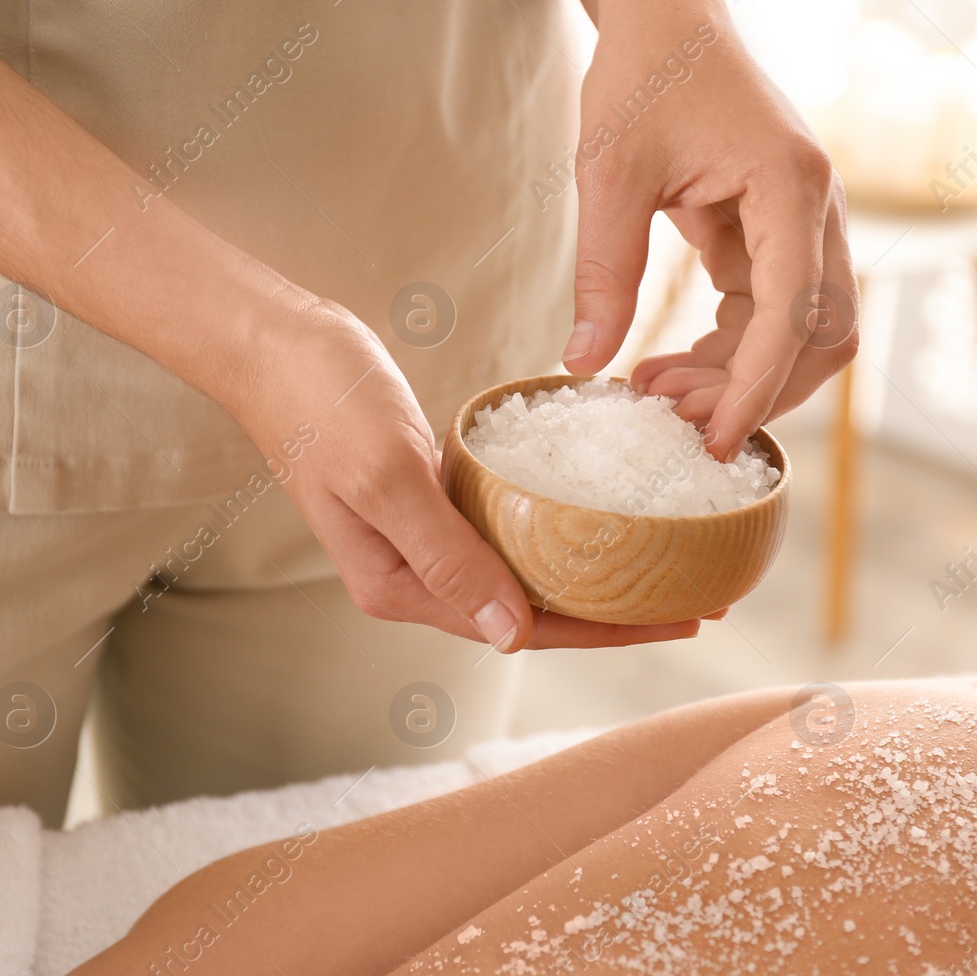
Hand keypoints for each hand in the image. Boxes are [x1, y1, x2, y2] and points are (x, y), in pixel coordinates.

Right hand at [227, 301, 702, 651]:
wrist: (275, 343)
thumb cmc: (321, 403)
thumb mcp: (388, 478)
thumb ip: (447, 556)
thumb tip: (512, 632)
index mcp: (400, 587)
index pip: (521, 627)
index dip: (606, 630)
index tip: (680, 620)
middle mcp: (415, 575)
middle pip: (533, 609)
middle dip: (618, 609)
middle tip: (701, 597)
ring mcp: (424, 537)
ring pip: (527, 570)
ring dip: (595, 571)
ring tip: (670, 563)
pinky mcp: (434, 497)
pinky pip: (510, 527)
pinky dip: (560, 528)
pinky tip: (604, 518)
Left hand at [560, 0, 858, 459]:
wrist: (667, 22)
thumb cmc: (644, 75)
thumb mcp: (610, 171)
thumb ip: (604, 270)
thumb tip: (586, 364)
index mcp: (790, 185)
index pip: (795, 310)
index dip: (757, 384)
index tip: (713, 438)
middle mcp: (818, 209)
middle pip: (825, 335)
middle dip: (758, 390)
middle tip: (672, 418)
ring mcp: (806, 224)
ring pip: (804, 334)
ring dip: (741, 377)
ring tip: (655, 390)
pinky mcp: (778, 236)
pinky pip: (772, 315)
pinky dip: (730, 352)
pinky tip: (665, 363)